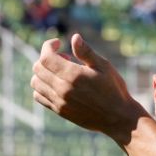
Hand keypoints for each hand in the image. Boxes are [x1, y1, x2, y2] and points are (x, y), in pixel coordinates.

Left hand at [31, 33, 146, 141]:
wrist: (119, 118)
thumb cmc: (115, 90)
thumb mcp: (104, 67)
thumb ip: (86, 52)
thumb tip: (74, 37)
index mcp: (73, 75)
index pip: (45, 57)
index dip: (48, 46)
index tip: (58, 43)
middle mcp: (63, 89)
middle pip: (38, 68)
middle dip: (46, 58)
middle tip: (64, 58)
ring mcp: (60, 101)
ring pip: (35, 82)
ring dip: (42, 73)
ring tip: (59, 72)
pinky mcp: (60, 111)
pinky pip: (39, 96)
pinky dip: (42, 87)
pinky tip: (56, 84)